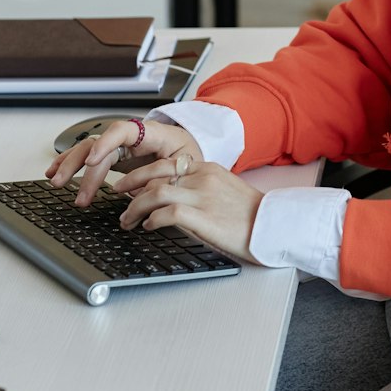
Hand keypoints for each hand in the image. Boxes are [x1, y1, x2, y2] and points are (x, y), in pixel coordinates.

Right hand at [45, 118, 201, 206]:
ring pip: (88, 148)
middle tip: (71, 188)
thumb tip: (138, 198)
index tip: (93, 161)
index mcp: (152, 133)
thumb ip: (162, 179)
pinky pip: (87, 156)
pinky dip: (70, 162)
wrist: (189, 152)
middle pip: (99, 144)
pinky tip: (54, 171)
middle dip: (81, 165)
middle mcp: (131, 137)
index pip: (123, 131)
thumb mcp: (184, 167)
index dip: (105, 143)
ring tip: (56, 181)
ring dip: (70, 164)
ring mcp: (119, 145)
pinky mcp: (113, 156)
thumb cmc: (187, 156)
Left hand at [116, 151, 263, 264]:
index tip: (130, 184)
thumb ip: (201, 188)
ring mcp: (203, 197)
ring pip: (155, 193)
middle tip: (118, 196)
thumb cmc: (252, 214)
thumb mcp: (226, 191)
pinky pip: (167, 213)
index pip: (167, 163)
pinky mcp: (203, 217)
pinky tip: (148, 227)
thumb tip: (173, 199)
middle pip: (155, 173)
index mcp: (208, 169)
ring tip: (127, 220)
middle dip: (130, 185)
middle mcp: (203, 178)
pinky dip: (152, 219)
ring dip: (134, 207)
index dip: (142, 173)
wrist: (273, 225)